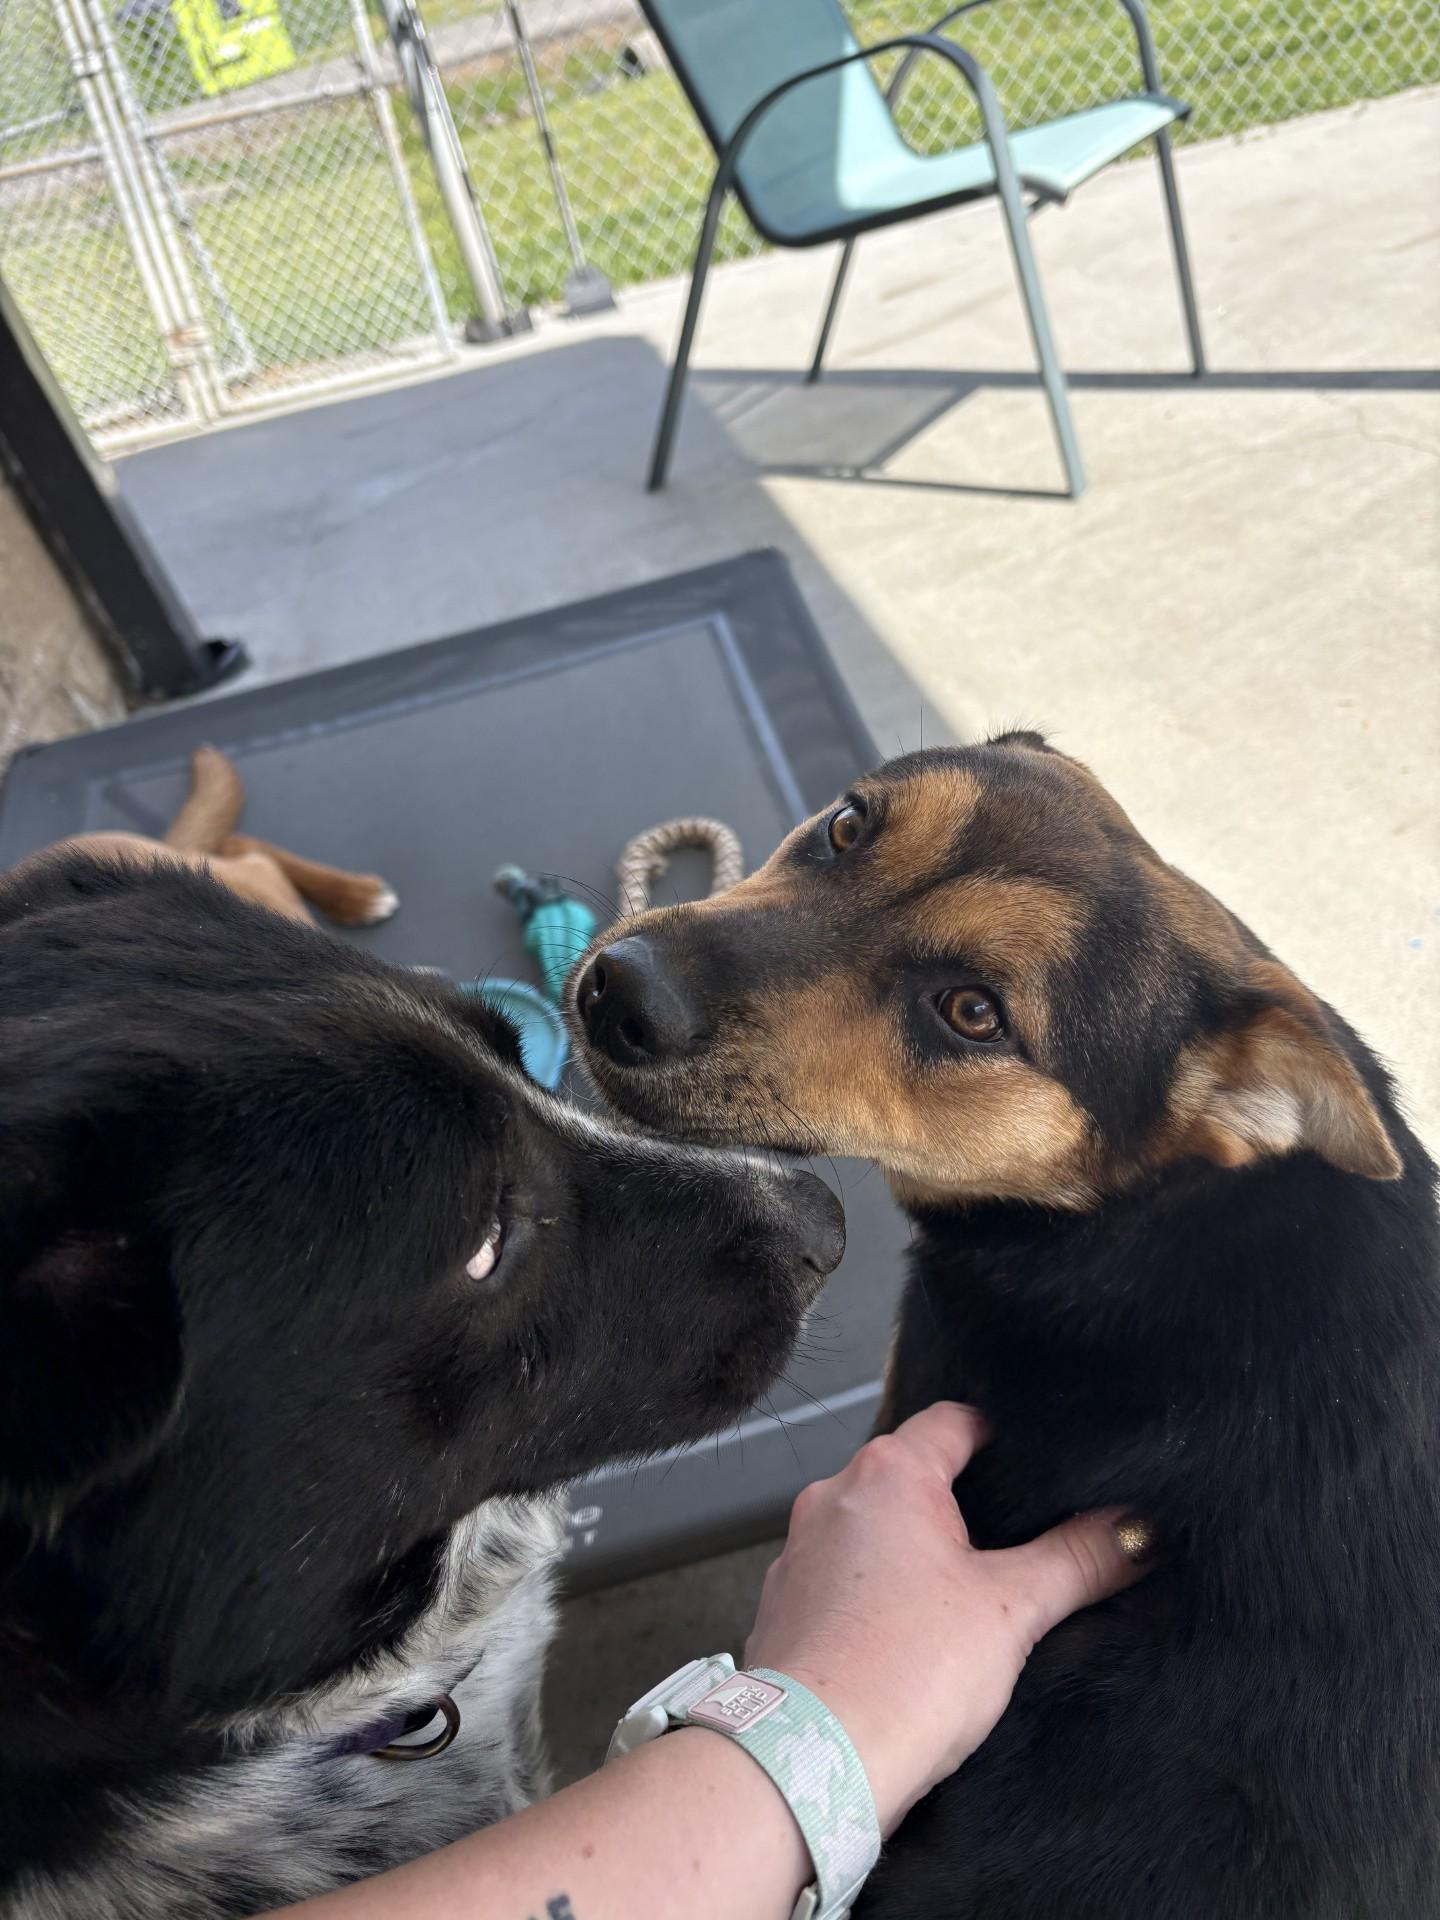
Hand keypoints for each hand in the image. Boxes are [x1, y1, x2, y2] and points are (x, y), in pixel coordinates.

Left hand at [743, 1402, 1148, 1834]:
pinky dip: (880, 1593)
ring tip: (971, 1595)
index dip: (1002, 1438)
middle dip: (964, 1504)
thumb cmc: (905, 1672)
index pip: (954, 1421)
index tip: (1038, 1468)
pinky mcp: (786, 1605)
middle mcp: (833, 1496)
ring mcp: (801, 1551)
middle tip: (1018, 1540)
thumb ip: (1077, 1560)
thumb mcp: (1012, 1610)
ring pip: (876, 1530)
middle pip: (913, 1475)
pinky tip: (914, 1636)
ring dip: (918, 1553)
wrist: (814, 1762)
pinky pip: (845, 1579)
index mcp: (887, 1472)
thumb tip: (1136, 1529)